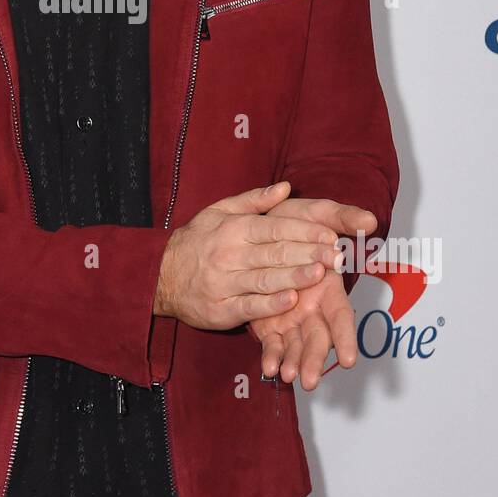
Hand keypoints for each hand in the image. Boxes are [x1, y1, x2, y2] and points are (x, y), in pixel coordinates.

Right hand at [154, 181, 342, 329]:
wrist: (160, 276)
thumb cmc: (197, 241)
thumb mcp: (219, 212)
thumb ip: (254, 201)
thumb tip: (286, 187)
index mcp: (233, 229)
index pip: (275, 228)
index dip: (304, 231)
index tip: (330, 234)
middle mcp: (229, 254)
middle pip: (275, 253)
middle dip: (309, 253)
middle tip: (337, 256)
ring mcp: (224, 282)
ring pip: (265, 279)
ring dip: (295, 276)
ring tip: (321, 274)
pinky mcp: (221, 309)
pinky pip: (249, 306)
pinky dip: (270, 304)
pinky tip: (291, 300)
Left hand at [246, 193, 377, 387]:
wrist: (264, 227)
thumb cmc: (296, 223)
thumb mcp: (318, 213)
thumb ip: (343, 217)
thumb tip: (371, 220)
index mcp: (328, 287)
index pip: (341, 316)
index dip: (346, 338)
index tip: (348, 360)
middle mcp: (313, 307)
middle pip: (319, 338)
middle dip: (315, 359)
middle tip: (310, 380)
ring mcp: (292, 317)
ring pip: (297, 345)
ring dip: (295, 362)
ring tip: (288, 377)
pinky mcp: (271, 322)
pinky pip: (273, 343)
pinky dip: (273, 356)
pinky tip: (269, 369)